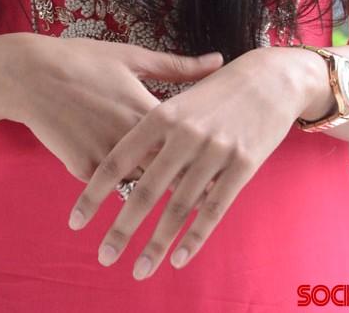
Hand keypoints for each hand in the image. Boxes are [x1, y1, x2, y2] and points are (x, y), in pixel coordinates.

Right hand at [16, 34, 225, 185]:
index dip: (207, 151)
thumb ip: (178, 67)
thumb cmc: (84, 60)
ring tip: (175, 198)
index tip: (224, 156)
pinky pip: (110, 184)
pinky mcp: (84, 170)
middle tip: (209, 188)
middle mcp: (130, 138)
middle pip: (172, 172)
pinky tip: (133, 195)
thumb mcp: (132, 57)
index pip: (191, 142)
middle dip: (189, 181)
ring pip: (142, 186)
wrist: (30, 76)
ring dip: (157, 190)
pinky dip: (121, 185)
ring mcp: (105, 158)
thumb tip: (219, 60)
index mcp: (147, 110)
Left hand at [67, 45, 304, 280]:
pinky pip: (214, 209)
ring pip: (178, 207)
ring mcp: (215, 151)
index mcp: (163, 114)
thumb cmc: (219, 87)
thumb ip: (153, 125)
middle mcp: (185, 134)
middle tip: (105, 256)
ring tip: (139, 269)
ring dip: (157, 244)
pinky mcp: (243, 165)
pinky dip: (194, 237)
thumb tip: (121, 156)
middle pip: (146, 189)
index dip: (95, 192)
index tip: (76, 220)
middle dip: (123, 228)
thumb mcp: (180, 95)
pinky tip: (178, 258)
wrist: (271, 78)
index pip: (119, 159)